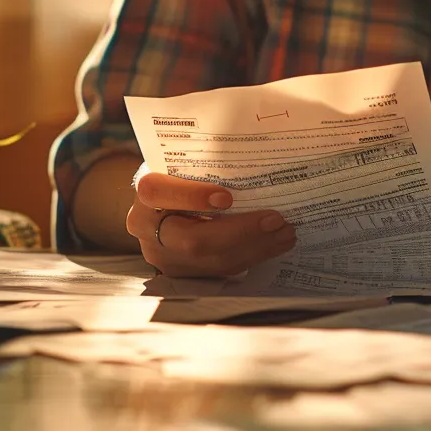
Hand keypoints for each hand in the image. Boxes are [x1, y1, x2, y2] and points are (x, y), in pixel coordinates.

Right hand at [126, 170, 294, 276]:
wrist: (162, 203)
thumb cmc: (179, 175)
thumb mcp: (184, 162)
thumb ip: (206, 163)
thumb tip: (250, 157)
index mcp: (146, 192)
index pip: (159, 193)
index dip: (192, 197)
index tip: (227, 197)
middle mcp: (146, 228)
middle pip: (192, 240)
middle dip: (241, 233)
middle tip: (276, 220)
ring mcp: (163, 256)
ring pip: (211, 260)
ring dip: (254, 248)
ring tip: (284, 233)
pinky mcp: (183, 272)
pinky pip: (220, 268)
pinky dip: (250, 256)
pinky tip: (273, 244)